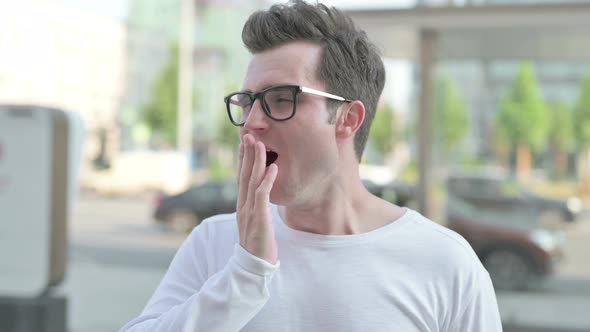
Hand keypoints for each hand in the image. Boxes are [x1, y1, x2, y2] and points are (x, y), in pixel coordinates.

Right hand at [236, 134, 278, 263]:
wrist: (254, 265)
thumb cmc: (259, 244)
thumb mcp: (256, 222)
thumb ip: (256, 208)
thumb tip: (261, 196)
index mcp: (242, 205)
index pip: (241, 178)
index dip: (242, 160)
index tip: (244, 144)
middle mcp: (243, 205)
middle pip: (243, 175)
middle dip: (246, 154)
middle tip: (248, 135)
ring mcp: (250, 211)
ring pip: (252, 181)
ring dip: (256, 161)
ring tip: (260, 144)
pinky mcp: (259, 218)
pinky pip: (262, 195)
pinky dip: (267, 180)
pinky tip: (273, 168)